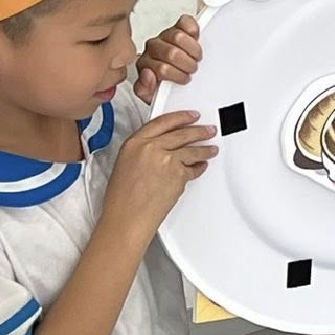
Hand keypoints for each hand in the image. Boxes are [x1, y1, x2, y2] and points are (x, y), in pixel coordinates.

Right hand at [102, 110, 217, 234]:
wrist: (127, 219)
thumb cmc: (122, 199)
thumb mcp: (125, 165)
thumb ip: (142, 150)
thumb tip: (160, 146)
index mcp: (134, 143)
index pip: (162, 122)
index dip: (180, 117)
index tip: (190, 116)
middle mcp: (151, 148)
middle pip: (182, 133)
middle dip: (199, 131)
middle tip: (208, 130)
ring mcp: (167, 160)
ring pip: (193, 149)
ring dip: (205, 149)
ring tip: (211, 149)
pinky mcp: (179, 173)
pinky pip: (194, 168)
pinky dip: (199, 167)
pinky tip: (201, 166)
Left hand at [134, 15, 202, 104]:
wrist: (173, 79)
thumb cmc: (165, 84)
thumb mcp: (152, 95)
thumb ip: (144, 89)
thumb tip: (148, 74)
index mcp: (145, 64)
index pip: (161, 68)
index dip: (177, 75)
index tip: (184, 79)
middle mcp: (153, 48)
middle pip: (172, 53)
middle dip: (187, 64)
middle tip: (191, 69)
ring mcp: (165, 35)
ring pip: (178, 37)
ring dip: (192, 50)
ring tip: (195, 57)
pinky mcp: (177, 26)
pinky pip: (185, 22)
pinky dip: (193, 30)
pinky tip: (194, 39)